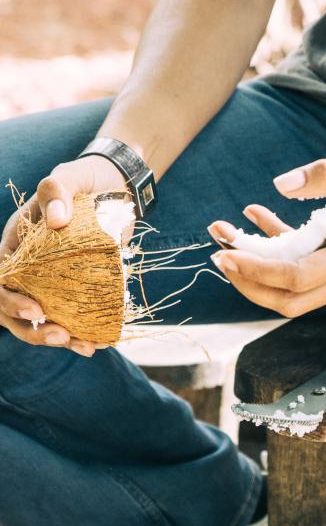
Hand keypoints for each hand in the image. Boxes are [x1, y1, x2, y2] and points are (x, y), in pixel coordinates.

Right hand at [0, 155, 127, 354]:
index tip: (35, 310)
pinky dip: (84, 333)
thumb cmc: (83, 183)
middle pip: (15, 312)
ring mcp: (53, 285)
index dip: (10, 300)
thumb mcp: (68, 178)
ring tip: (84, 346)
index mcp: (16, 246)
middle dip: (34, 331)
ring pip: (44, 322)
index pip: (1, 280)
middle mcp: (29, 271)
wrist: (114, 189)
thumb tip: (57, 219)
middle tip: (61, 335)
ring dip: (60, 339)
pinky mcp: (78, 291)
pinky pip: (74, 319)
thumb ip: (56, 191)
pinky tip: (100, 343)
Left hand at [208, 148, 325, 316]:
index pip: (298, 278)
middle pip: (292, 301)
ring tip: (229, 238)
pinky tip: (258, 220)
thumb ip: (323, 174)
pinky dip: (279, 252)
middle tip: (221, 257)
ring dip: (260, 269)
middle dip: (251, 284)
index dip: (258, 271)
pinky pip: (306, 271)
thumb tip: (282, 185)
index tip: (227, 256)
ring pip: (296, 292)